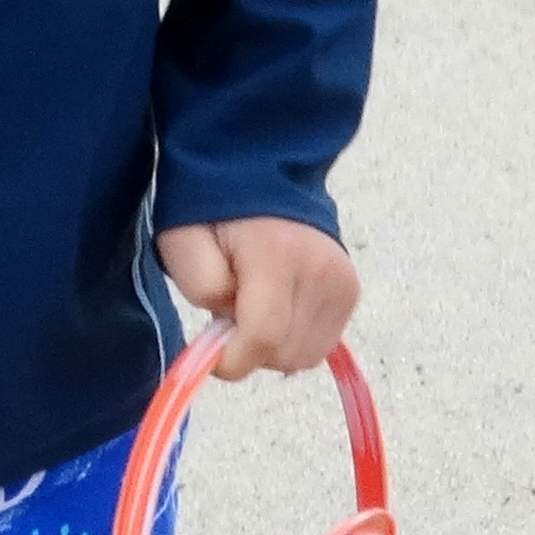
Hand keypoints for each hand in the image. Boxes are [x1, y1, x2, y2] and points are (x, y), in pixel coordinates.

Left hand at [155, 217, 359, 381]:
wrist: (262, 174)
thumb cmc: (215, 212)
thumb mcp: (184, 242)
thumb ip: (202, 289)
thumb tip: (229, 332)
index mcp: (277, 254)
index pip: (264, 336)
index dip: (232, 359)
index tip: (211, 352)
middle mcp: (320, 270)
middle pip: (284, 354)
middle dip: (249, 349)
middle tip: (231, 313)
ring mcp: (342, 281)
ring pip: (304, 357)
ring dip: (272, 348)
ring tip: (255, 308)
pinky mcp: (350, 290)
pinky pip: (321, 345)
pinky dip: (294, 340)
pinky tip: (277, 310)